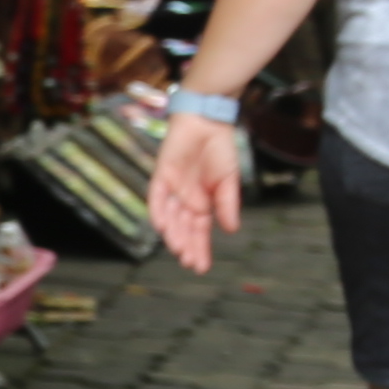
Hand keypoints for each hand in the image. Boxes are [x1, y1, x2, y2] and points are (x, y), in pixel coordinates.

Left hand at [147, 112, 246, 274]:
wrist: (209, 121)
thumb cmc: (220, 149)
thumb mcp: (229, 181)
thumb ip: (227, 205)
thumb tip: (231, 230)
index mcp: (202, 203)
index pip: (199, 232)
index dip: (200, 248)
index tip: (202, 267)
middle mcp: (185, 200)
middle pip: (183, 228)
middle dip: (187, 246)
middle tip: (189, 262)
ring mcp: (172, 188)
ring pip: (170, 217)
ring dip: (173, 234)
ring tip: (179, 250)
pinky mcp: (161, 175)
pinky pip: (156, 196)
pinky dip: (158, 211)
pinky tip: (161, 226)